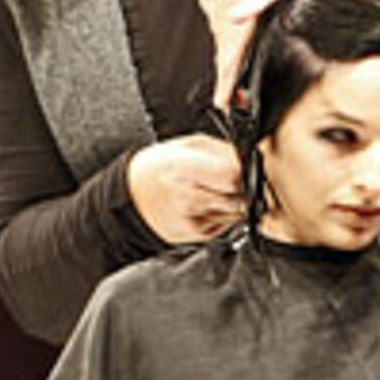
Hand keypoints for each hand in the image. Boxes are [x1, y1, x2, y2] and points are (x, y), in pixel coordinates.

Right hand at [126, 135, 242, 242]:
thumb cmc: (157, 168)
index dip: (241, 170)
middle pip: (238, 196)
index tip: (238, 167)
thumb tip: (247, 158)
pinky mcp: (196, 235)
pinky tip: (205, 203)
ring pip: (235, 212)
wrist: (132, 198)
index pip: (234, 174)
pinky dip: (222, 213)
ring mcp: (192, 219)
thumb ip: (220, 150)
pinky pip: (226, 224)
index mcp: (184, 169)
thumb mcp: (186, 145)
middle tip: (226, 180)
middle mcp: (188, 198)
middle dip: (240, 187)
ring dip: (232, 201)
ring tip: (212, 191)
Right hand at [202, 0, 335, 109]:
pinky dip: (228, 34)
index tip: (223, 100)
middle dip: (224, 73)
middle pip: (222, 42)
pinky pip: (227, 16)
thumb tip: (233, 18)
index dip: (225, 77)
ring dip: (225, 55)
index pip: (228, 45)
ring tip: (227, 78)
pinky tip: (231, 40)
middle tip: (228, 99)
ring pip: (223, 30)